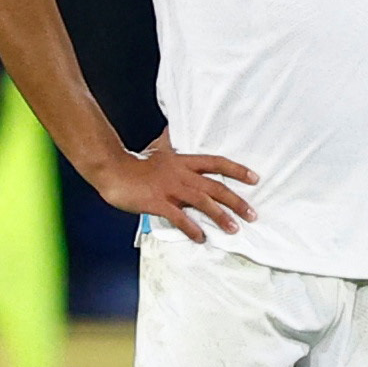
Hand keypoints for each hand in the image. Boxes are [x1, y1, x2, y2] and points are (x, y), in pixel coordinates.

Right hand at [91, 148, 257, 243]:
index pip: (217, 163)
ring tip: (234, 228)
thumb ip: (169, 141)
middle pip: (215, 187)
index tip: (255, 178)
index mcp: (184, 161)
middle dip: (236, 201)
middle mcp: (182, 174)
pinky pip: (180, 218)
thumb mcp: (157, 147)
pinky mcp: (158, 203)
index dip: (237, 170)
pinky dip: (192, 228)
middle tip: (253, 214)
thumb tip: (172, 128)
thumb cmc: (135, 161)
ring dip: (220, 217)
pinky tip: (202, 238)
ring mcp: (170, 189)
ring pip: (202, 203)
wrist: (112, 169)